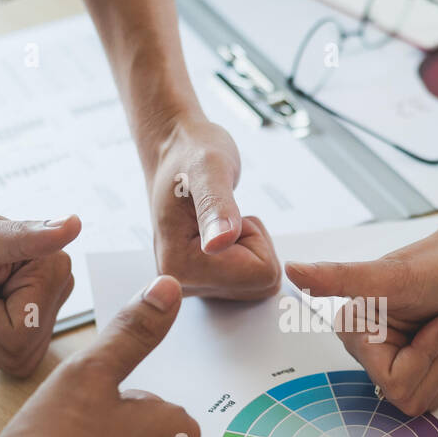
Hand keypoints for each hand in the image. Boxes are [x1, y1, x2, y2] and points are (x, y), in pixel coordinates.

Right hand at [145, 114, 280, 299]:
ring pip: (259, 283)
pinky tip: (222, 232)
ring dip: (251, 247)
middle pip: (262, 285)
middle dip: (255, 245)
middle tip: (225, 214)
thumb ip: (215, 208)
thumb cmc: (191, 153)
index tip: (225, 212)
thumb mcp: (209, 170)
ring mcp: (194, 285)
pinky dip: (248, 253)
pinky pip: (252, 279)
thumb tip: (217, 244)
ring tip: (221, 219)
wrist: (175, 151)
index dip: (254, 238)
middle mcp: (183, 284)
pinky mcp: (205, 281)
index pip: (261, 276)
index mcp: (180, 267)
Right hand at [286, 220, 437, 414]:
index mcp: (356, 328)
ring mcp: (396, 354)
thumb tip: (292, 269)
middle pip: (408, 394)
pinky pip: (436, 389)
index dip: (424, 355)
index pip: (393, 381)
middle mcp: (371, 344)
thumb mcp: (395, 274)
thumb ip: (340, 277)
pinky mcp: (418, 360)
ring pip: (424, 396)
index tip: (435, 318)